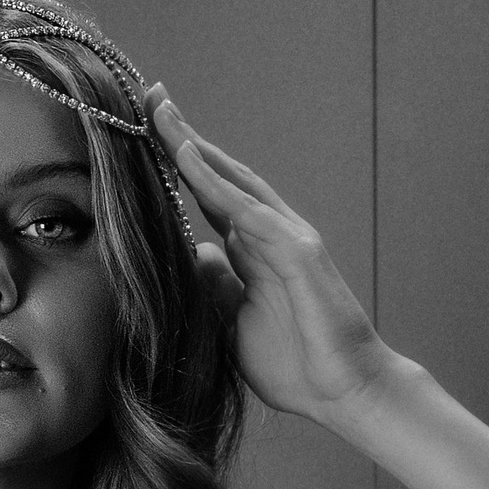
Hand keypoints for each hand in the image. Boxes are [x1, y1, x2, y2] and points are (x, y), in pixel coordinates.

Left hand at [148, 90, 386, 423]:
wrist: (346, 392)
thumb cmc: (297, 365)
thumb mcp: (232, 326)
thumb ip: (212, 289)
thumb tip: (190, 258)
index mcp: (254, 252)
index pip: (209, 197)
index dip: (177, 167)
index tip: (143, 135)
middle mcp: (270, 233)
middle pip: (218, 175)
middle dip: (182, 137)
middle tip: (149, 96)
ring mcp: (287, 237)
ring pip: (231, 180)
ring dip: (193, 144)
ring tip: (159, 110)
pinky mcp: (298, 250)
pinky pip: (247, 207)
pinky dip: (215, 180)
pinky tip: (185, 155)